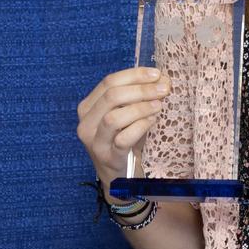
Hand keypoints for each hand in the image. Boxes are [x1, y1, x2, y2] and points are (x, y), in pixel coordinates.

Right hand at [77, 67, 170, 182]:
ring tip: (158, 106)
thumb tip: (162, 79)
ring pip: (114, 118)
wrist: (119, 174)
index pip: (108, 82)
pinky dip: (140, 127)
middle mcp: (86, 123)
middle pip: (111, 96)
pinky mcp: (107, 157)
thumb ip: (138, 96)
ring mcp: (94, 142)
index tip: (157, 74)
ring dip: (140, 108)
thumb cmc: (124, 138)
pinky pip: (123, 139)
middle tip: (163, 89)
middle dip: (141, 90)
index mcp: (88, 107)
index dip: (134, 75)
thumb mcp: (126, 114)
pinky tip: (152, 121)